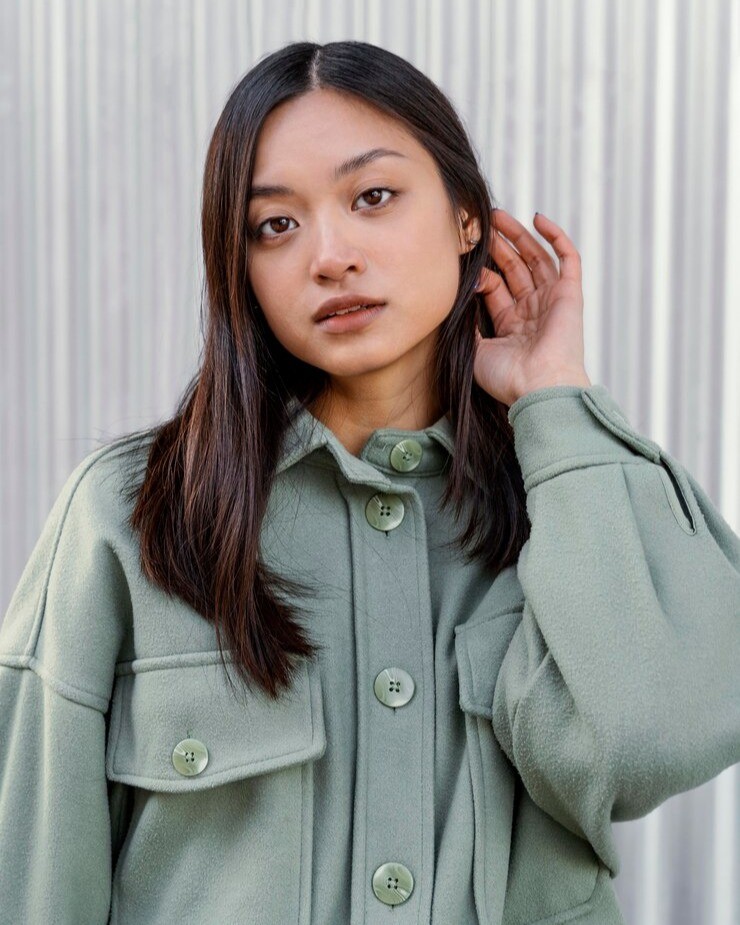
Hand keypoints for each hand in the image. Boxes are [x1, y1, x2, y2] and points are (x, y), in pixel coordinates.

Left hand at [473, 210, 590, 406]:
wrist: (538, 387)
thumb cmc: (507, 378)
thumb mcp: (476, 352)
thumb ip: (467, 326)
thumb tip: (456, 300)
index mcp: (512, 326)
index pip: (495, 288)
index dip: (480, 273)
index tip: (463, 261)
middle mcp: (533, 312)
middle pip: (514, 269)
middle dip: (498, 246)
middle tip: (480, 223)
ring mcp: (552, 301)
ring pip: (536, 259)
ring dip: (518, 236)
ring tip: (498, 215)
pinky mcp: (571, 294)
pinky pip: (568, 259)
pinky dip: (556, 237)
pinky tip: (538, 219)